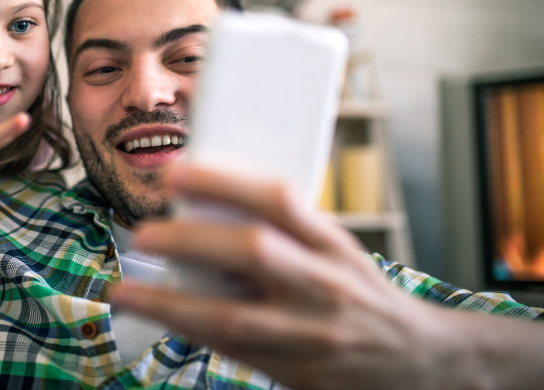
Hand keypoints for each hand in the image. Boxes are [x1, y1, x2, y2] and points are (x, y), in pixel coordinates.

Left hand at [110, 164, 447, 389]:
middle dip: (191, 240)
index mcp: (333, 244)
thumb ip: (285, 233)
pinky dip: (192, 333)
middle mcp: (324, 285)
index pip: (280, 199)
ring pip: (233, 318)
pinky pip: (233, 352)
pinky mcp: (296, 373)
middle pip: (254, 253)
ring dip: (171, 304)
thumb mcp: (336, 252)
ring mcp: (310, 334)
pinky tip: (159, 318)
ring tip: (125, 291)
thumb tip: (205, 207)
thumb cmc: (361, 296)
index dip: (225, 181)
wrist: (418, 363)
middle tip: (143, 233)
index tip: (177, 174)